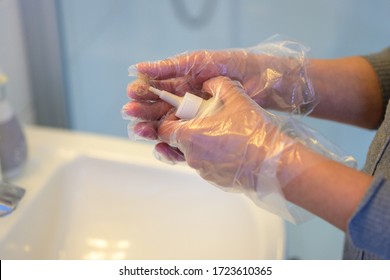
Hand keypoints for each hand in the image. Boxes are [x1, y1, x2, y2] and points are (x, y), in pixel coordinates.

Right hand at [123, 41, 314, 140]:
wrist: (267, 83)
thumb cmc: (237, 66)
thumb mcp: (202, 62)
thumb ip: (172, 66)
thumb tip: (140, 68)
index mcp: (186, 83)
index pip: (158, 90)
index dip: (144, 92)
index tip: (132, 94)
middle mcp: (189, 103)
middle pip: (160, 110)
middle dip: (144, 112)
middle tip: (130, 115)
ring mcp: (199, 120)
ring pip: (169, 128)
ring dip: (153, 130)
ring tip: (141, 131)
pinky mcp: (208, 136)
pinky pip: (185, 143)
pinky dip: (172, 146)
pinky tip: (162, 146)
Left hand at [157, 76, 294, 191]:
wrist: (272, 163)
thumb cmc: (252, 133)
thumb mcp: (237, 99)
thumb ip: (220, 86)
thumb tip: (210, 83)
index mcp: (189, 136)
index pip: (163, 130)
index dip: (170, 120)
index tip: (182, 114)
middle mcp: (191, 156)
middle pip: (176, 142)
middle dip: (186, 130)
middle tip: (203, 121)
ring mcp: (203, 171)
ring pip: (192, 154)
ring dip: (199, 144)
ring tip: (218, 134)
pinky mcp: (214, 180)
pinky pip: (206, 165)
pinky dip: (211, 157)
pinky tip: (228, 148)